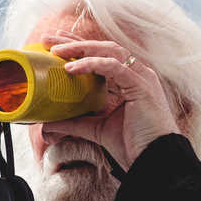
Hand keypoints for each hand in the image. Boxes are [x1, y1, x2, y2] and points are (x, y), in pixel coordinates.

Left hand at [43, 40, 181, 168]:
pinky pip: (114, 67)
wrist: (154, 160)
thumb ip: (75, 122)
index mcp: (129, 80)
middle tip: (47, 40)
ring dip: (81, 48)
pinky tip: (72, 68)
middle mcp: (137, 73)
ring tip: (56, 51)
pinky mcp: (141, 85)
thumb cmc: (133, 145)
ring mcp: (141, 77)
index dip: (78, 48)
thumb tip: (47, 124)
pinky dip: (92, 64)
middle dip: (74, 42)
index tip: (52, 47)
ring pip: (109, 51)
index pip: (101, 56)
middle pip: (103, 47)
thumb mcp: (97, 129)